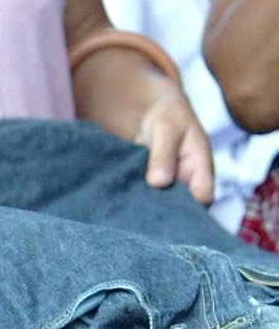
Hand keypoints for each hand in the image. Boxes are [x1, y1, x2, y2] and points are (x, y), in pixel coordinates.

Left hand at [136, 85, 214, 205]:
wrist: (159, 113)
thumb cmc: (169, 117)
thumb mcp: (166, 129)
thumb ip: (163, 155)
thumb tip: (159, 182)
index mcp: (202, 168)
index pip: (203, 198)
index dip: (189, 210)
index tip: (164, 210)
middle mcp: (190, 182)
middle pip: (184, 209)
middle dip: (165, 213)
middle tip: (141, 215)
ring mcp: (174, 186)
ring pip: (166, 206)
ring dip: (150, 208)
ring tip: (131, 212)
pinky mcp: (157, 188)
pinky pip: (151, 199)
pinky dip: (140, 202)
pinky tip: (125, 205)